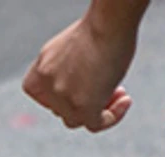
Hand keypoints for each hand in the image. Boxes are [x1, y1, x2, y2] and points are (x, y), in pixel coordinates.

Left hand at [22, 11, 139, 133]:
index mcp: (38, 73)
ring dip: (99, 108)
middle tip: (109, 86)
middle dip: (85, 100)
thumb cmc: (94, 31)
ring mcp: (63, 100)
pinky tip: (126, 101)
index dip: (61, 97)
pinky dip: (112, 117)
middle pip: (63, 109)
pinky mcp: (83, 109)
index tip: (82, 87)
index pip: (43, 98)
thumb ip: (62, 74)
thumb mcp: (66, 53)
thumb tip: (74, 91)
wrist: (108, 25)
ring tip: (120, 92)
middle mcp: (47, 88)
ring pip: (77, 119)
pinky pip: (96, 124)